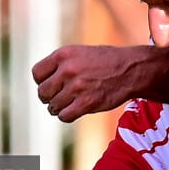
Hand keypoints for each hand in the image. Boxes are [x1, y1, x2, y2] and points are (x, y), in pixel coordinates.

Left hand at [32, 46, 148, 121]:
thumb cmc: (106, 61)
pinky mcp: (86, 103)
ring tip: (70, 103)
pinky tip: (75, 110)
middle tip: (60, 97)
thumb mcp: (80, 53)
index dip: (42, 82)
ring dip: (59, 108)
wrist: (131, 70)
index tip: (51, 84)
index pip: (37, 74)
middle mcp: (68, 70)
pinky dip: (67, 116)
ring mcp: (77, 87)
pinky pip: (64, 116)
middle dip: (49, 97)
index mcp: (63, 54)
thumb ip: (60, 64)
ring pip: (53, 106)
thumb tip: (41, 82)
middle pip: (42, 92)